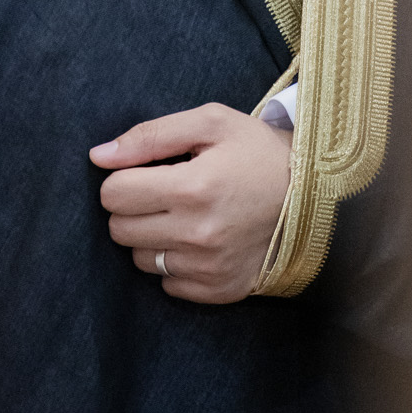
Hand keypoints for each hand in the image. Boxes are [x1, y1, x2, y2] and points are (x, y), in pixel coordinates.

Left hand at [90, 103, 290, 302]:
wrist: (312, 196)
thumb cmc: (257, 152)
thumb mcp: (211, 122)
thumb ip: (150, 135)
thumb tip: (99, 155)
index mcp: (193, 187)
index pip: (114, 194)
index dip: (122, 177)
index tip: (146, 171)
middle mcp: (198, 234)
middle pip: (120, 229)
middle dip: (132, 206)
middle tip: (162, 191)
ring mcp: (207, 267)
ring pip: (139, 259)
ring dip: (151, 237)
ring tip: (183, 215)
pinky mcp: (217, 290)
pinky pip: (167, 284)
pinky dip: (174, 262)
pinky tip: (199, 239)